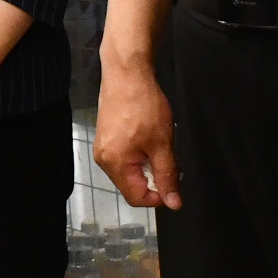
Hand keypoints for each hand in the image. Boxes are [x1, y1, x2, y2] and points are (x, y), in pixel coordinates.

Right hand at [93, 54, 178, 210]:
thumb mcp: (163, 144)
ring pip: (130, 171)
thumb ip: (168, 176)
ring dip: (148, 165)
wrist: (127, 73)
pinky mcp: (106, 137)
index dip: (159, 196)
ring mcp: (102, 148)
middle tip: (171, 159)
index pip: (137, 197)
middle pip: (132, 185)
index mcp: (115, 164)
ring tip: (160, 144)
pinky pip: (124, 158)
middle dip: (155, 178)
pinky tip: (149, 138)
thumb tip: (174, 204)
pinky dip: (140, 155)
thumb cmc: (144, 105)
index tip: (175, 180)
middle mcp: (103, 160)